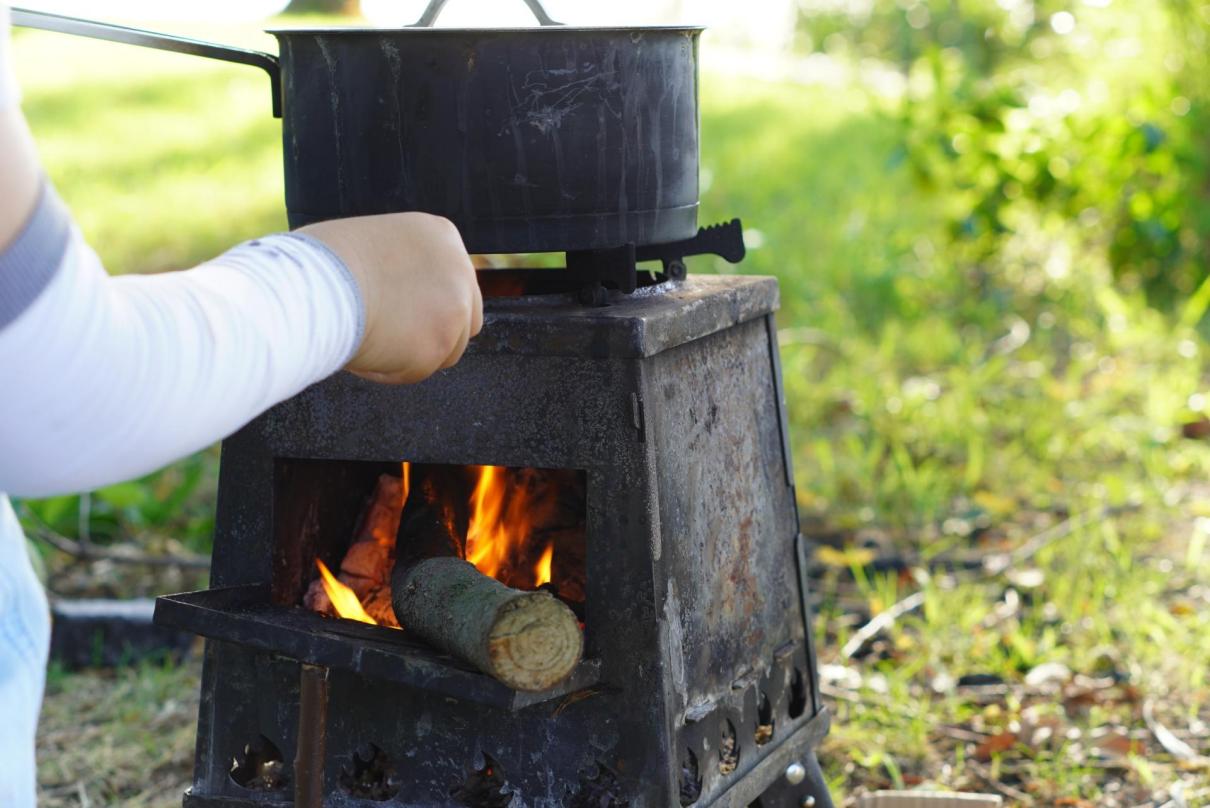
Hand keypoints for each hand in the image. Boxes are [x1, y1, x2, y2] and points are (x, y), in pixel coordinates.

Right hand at [299, 212, 482, 383]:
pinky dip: (389, 370)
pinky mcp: (439, 344)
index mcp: (441, 235)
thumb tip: (402, 299)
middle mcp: (459, 269)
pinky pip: (417, 371)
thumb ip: (401, 266)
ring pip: (446, 352)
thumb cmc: (323, 263)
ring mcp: (454, 307)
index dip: (428, 304)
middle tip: (396, 342)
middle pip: (466, 320)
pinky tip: (362, 352)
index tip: (402, 314)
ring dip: (411, 355)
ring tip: (368, 341)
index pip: (455, 282)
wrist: (317, 283)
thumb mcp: (374, 245)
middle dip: (436, 335)